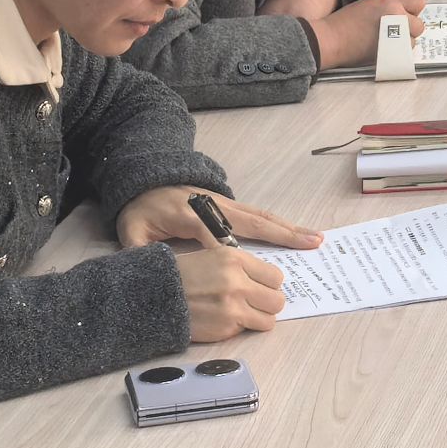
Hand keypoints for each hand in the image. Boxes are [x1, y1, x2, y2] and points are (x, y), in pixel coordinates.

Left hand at [117, 186, 322, 251]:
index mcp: (190, 214)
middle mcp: (216, 207)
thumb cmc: (141, 209)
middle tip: (310, 243)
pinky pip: (259, 216)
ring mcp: (226, 205)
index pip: (214, 235)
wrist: (147, 178)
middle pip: (253, 222)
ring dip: (289, 228)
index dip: (229, 251)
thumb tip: (144, 270)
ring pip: (262, 217)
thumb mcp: (131, 230)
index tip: (248, 269)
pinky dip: (280, 225)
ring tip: (315, 238)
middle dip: (282, 234)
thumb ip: (136, 250)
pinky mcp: (230, 206)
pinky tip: (298, 233)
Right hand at [174, 246, 287, 341]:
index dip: (270, 284)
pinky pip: (247, 330)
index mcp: (236, 260)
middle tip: (255, 303)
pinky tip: (225, 320)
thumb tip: (266, 281)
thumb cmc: (184, 276)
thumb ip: (242, 267)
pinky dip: (241, 328)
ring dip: (259, 318)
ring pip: (269, 319)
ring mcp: (232, 307)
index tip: (261, 287)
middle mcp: (237, 282)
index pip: (276, 277)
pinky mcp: (224, 328)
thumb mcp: (214, 257)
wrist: (153, 296)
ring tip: (244, 314)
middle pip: (277, 300)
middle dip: (268, 303)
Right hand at [306, 0, 428, 67]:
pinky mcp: (391, 54)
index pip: (419, 2)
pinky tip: (383, 49)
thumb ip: (391, 5)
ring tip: (386, 41)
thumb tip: (406, 11)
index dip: (412, 8)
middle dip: (409, 28)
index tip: (405, 13)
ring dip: (404, 42)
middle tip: (393, 30)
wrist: (331, 40)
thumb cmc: (346, 21)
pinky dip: (397, 52)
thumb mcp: (370, 3)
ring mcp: (395, 38)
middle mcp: (397, 18)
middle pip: (419, 25)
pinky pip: (403, 53)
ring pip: (412, 41)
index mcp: (391, 2)